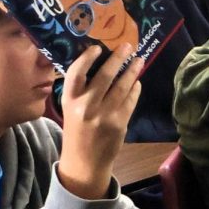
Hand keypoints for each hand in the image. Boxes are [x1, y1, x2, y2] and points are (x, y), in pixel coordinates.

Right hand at [57, 44, 142, 199]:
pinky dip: (135, 89)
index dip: (87, 58)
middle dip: (118, 58)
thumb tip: (99, 64)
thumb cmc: (77, 131)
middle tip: (128, 46)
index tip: (97, 48)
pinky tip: (137, 82)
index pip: (76, 73)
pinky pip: (130, 100)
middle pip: (105, 76)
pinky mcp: (119, 123)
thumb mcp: (70, 109)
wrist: (84, 162)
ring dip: (132, 71)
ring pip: (122, 86)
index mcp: (69, 101)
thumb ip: (81, 91)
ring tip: (139, 60)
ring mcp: (104, 115)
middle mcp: (86, 107)